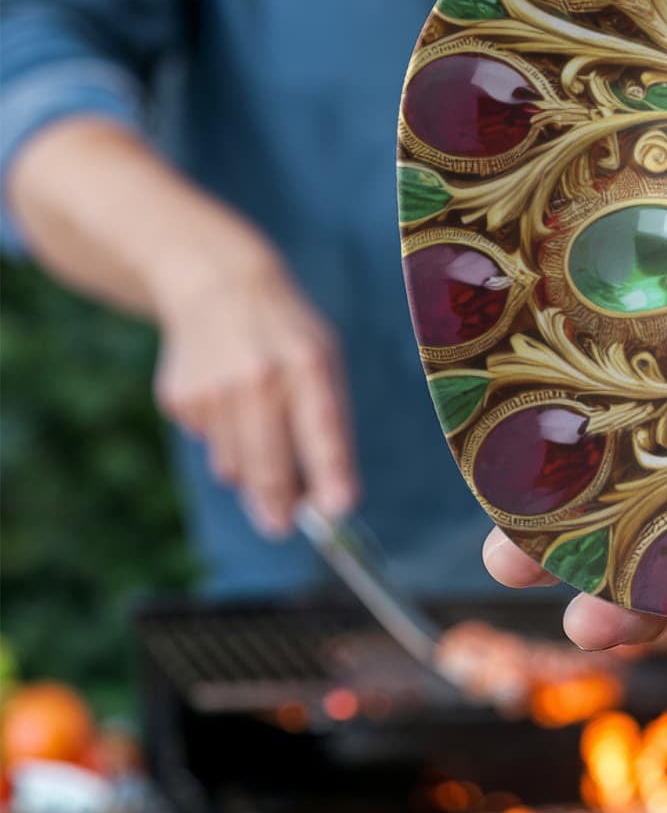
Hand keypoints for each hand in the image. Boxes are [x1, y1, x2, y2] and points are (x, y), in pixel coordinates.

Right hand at [149, 238, 357, 538]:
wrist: (219, 285)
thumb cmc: (286, 332)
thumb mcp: (323, 356)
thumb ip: (327, 418)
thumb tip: (324, 492)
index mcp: (306, 361)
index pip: (323, 426)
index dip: (332, 471)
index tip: (340, 509)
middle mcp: (258, 377)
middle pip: (269, 463)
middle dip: (279, 504)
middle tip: (282, 527)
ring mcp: (213, 390)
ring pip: (234, 466)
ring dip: (250, 470)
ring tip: (258, 430)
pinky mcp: (180, 399)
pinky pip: (208, 445)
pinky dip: (222, 439)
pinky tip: (226, 401)